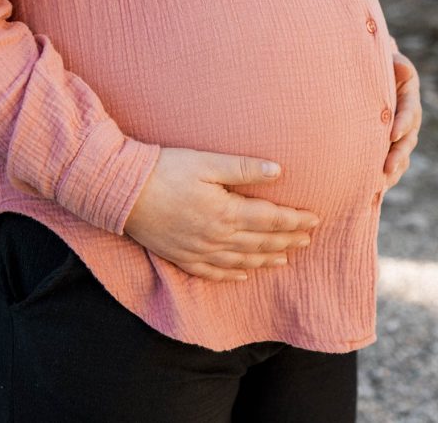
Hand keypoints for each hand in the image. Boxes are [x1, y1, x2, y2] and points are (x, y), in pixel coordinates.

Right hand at [123, 147, 321, 281]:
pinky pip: (214, 272)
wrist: (122, 192)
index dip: (295, 220)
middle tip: (307, 238)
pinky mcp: (181, 257)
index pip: (271, 220)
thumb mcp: (206, 162)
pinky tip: (245, 274)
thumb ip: (243, 168)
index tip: (314, 219)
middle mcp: (216, 238)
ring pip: (242, 261)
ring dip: (266, 259)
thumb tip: (278, 171)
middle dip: (287, 240)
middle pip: (261, 243)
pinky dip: (233, 274)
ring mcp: (198, 251)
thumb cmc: (164, 170)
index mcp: (226, 213)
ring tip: (285, 258)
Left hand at [383, 50, 421, 189]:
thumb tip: (401, 67)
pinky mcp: (389, 148)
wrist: (371, 80)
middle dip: (398, 156)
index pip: (409, 113)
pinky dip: (385, 178)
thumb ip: (397, 65)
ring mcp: (400, 138)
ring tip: (380, 184)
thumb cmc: (380, 68)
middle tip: (387, 168)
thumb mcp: (390, 62)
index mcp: (409, 100)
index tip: (392, 134)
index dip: (403, 124)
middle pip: (407, 142)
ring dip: (392, 171)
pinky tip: (374, 190)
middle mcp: (408, 123)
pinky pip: (391, 165)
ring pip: (401, 157)